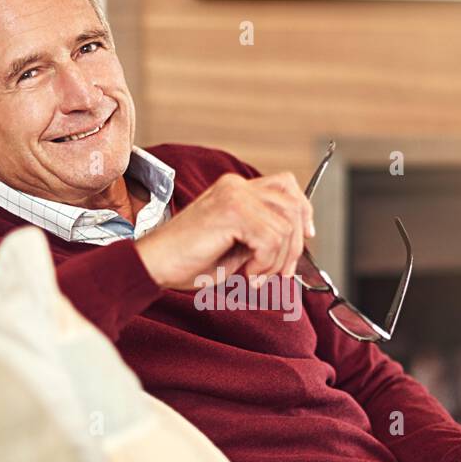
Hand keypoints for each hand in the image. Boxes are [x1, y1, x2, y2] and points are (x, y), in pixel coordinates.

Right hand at [135, 170, 314, 291]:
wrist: (154, 265)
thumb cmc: (189, 261)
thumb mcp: (236, 246)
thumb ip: (262, 236)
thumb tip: (296, 242)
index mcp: (236, 189)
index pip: (286, 186)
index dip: (303, 210)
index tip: (307, 235)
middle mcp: (236, 186)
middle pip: (292, 207)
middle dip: (293, 247)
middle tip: (280, 274)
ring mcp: (234, 196)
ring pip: (284, 227)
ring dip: (275, 261)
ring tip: (253, 275)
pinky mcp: (231, 212)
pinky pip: (270, 239)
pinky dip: (264, 264)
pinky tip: (245, 274)